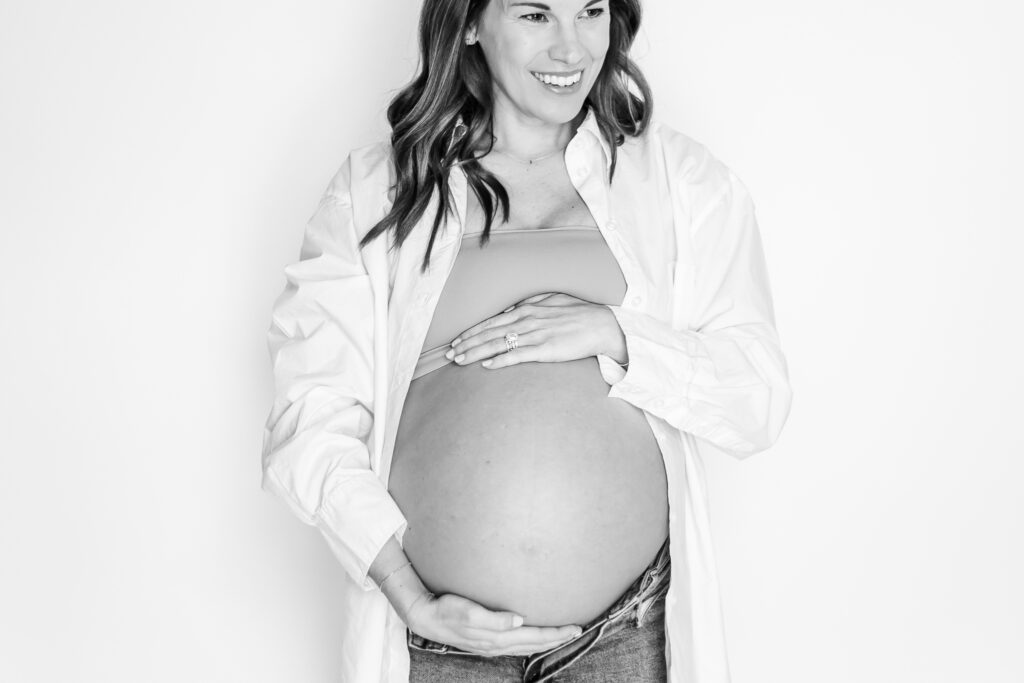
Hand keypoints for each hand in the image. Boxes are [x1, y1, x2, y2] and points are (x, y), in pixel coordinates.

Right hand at [406, 591, 582, 656]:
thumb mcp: (468, 612)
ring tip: (560, 635)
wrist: (424, 616)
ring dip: (545, 641)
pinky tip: (531, 636)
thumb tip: (520, 620)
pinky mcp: (485, 640)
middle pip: (534, 644)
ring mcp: (491, 644)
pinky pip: (515, 644)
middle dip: (557, 639)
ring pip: (526, 646)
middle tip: (577, 631)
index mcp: (497, 637)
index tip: (575, 628)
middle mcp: (497, 644)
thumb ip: (495, 619)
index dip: (556, 634)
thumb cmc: (445, 609)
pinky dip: (530, 642)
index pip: (534, 637)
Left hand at [445, 292, 625, 368]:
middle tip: (449, 353)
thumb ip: (531, 304)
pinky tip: (487, 365)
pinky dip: (501, 360)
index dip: (472, 332)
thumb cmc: (579, 313)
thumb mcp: (552, 300)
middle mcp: (527, 320)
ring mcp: (535, 335)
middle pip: (489, 333)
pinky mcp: (545, 349)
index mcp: (527, 309)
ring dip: (476, 352)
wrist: (602, 325)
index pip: (492, 322)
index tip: (457, 340)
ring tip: (460, 360)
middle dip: (466, 343)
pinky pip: (518, 355)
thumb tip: (513, 310)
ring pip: (498, 344)